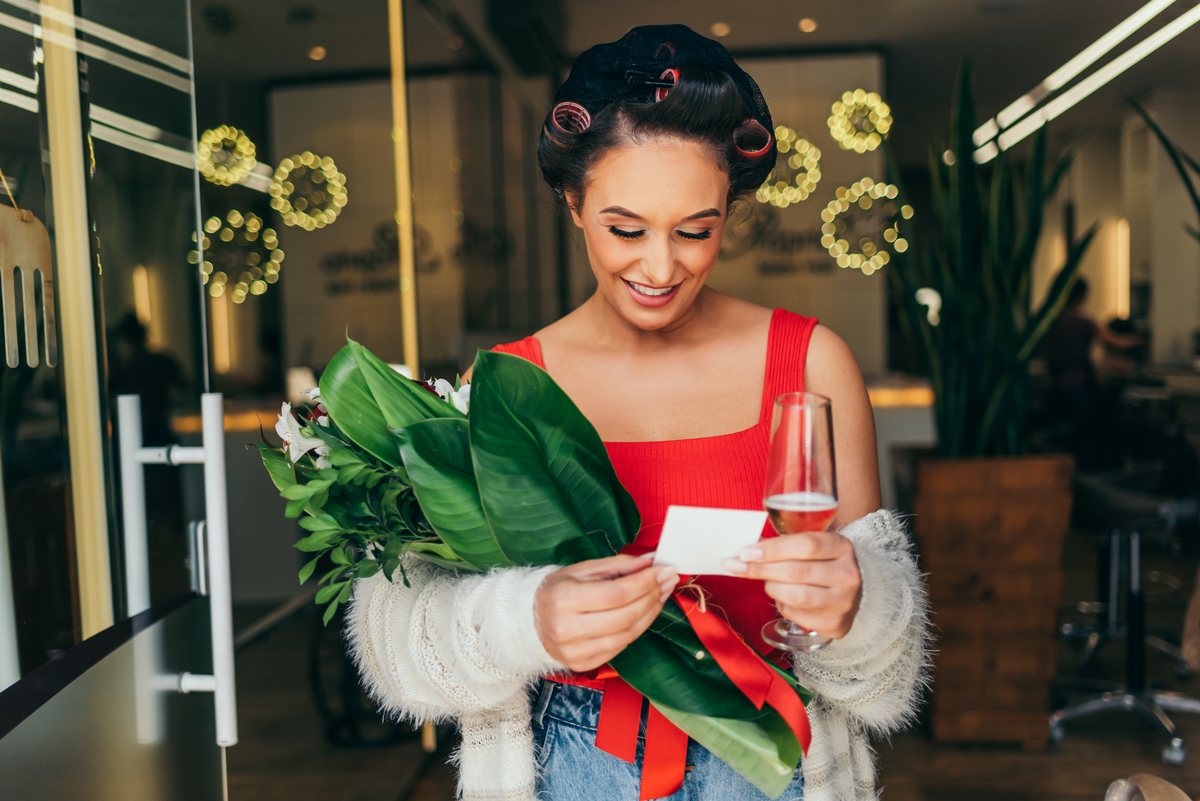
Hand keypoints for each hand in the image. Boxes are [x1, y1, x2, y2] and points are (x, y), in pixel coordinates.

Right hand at [535, 554, 678, 672]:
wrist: (529, 621)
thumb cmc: (556, 591)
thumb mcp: (581, 570)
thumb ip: (617, 565)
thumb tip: (650, 562)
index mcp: (564, 599)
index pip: (616, 594)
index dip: (645, 583)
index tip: (663, 570)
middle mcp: (567, 629)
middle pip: (625, 615)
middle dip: (653, 596)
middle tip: (668, 580)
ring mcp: (575, 651)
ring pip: (627, 634)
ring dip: (651, 613)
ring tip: (661, 594)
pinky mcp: (582, 664)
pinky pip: (620, 647)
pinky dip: (638, 628)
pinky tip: (645, 612)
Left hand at [723, 532, 861, 638]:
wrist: (856, 595)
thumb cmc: (825, 565)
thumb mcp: (816, 547)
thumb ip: (788, 545)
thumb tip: (750, 549)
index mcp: (842, 548)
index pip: (805, 545)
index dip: (772, 549)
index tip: (746, 551)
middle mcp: (847, 575)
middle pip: (796, 572)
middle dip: (761, 569)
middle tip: (737, 566)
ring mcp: (843, 602)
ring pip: (794, 596)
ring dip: (771, 587)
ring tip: (766, 582)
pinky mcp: (834, 624)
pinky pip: (796, 614)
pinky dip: (781, 605)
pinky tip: (783, 598)